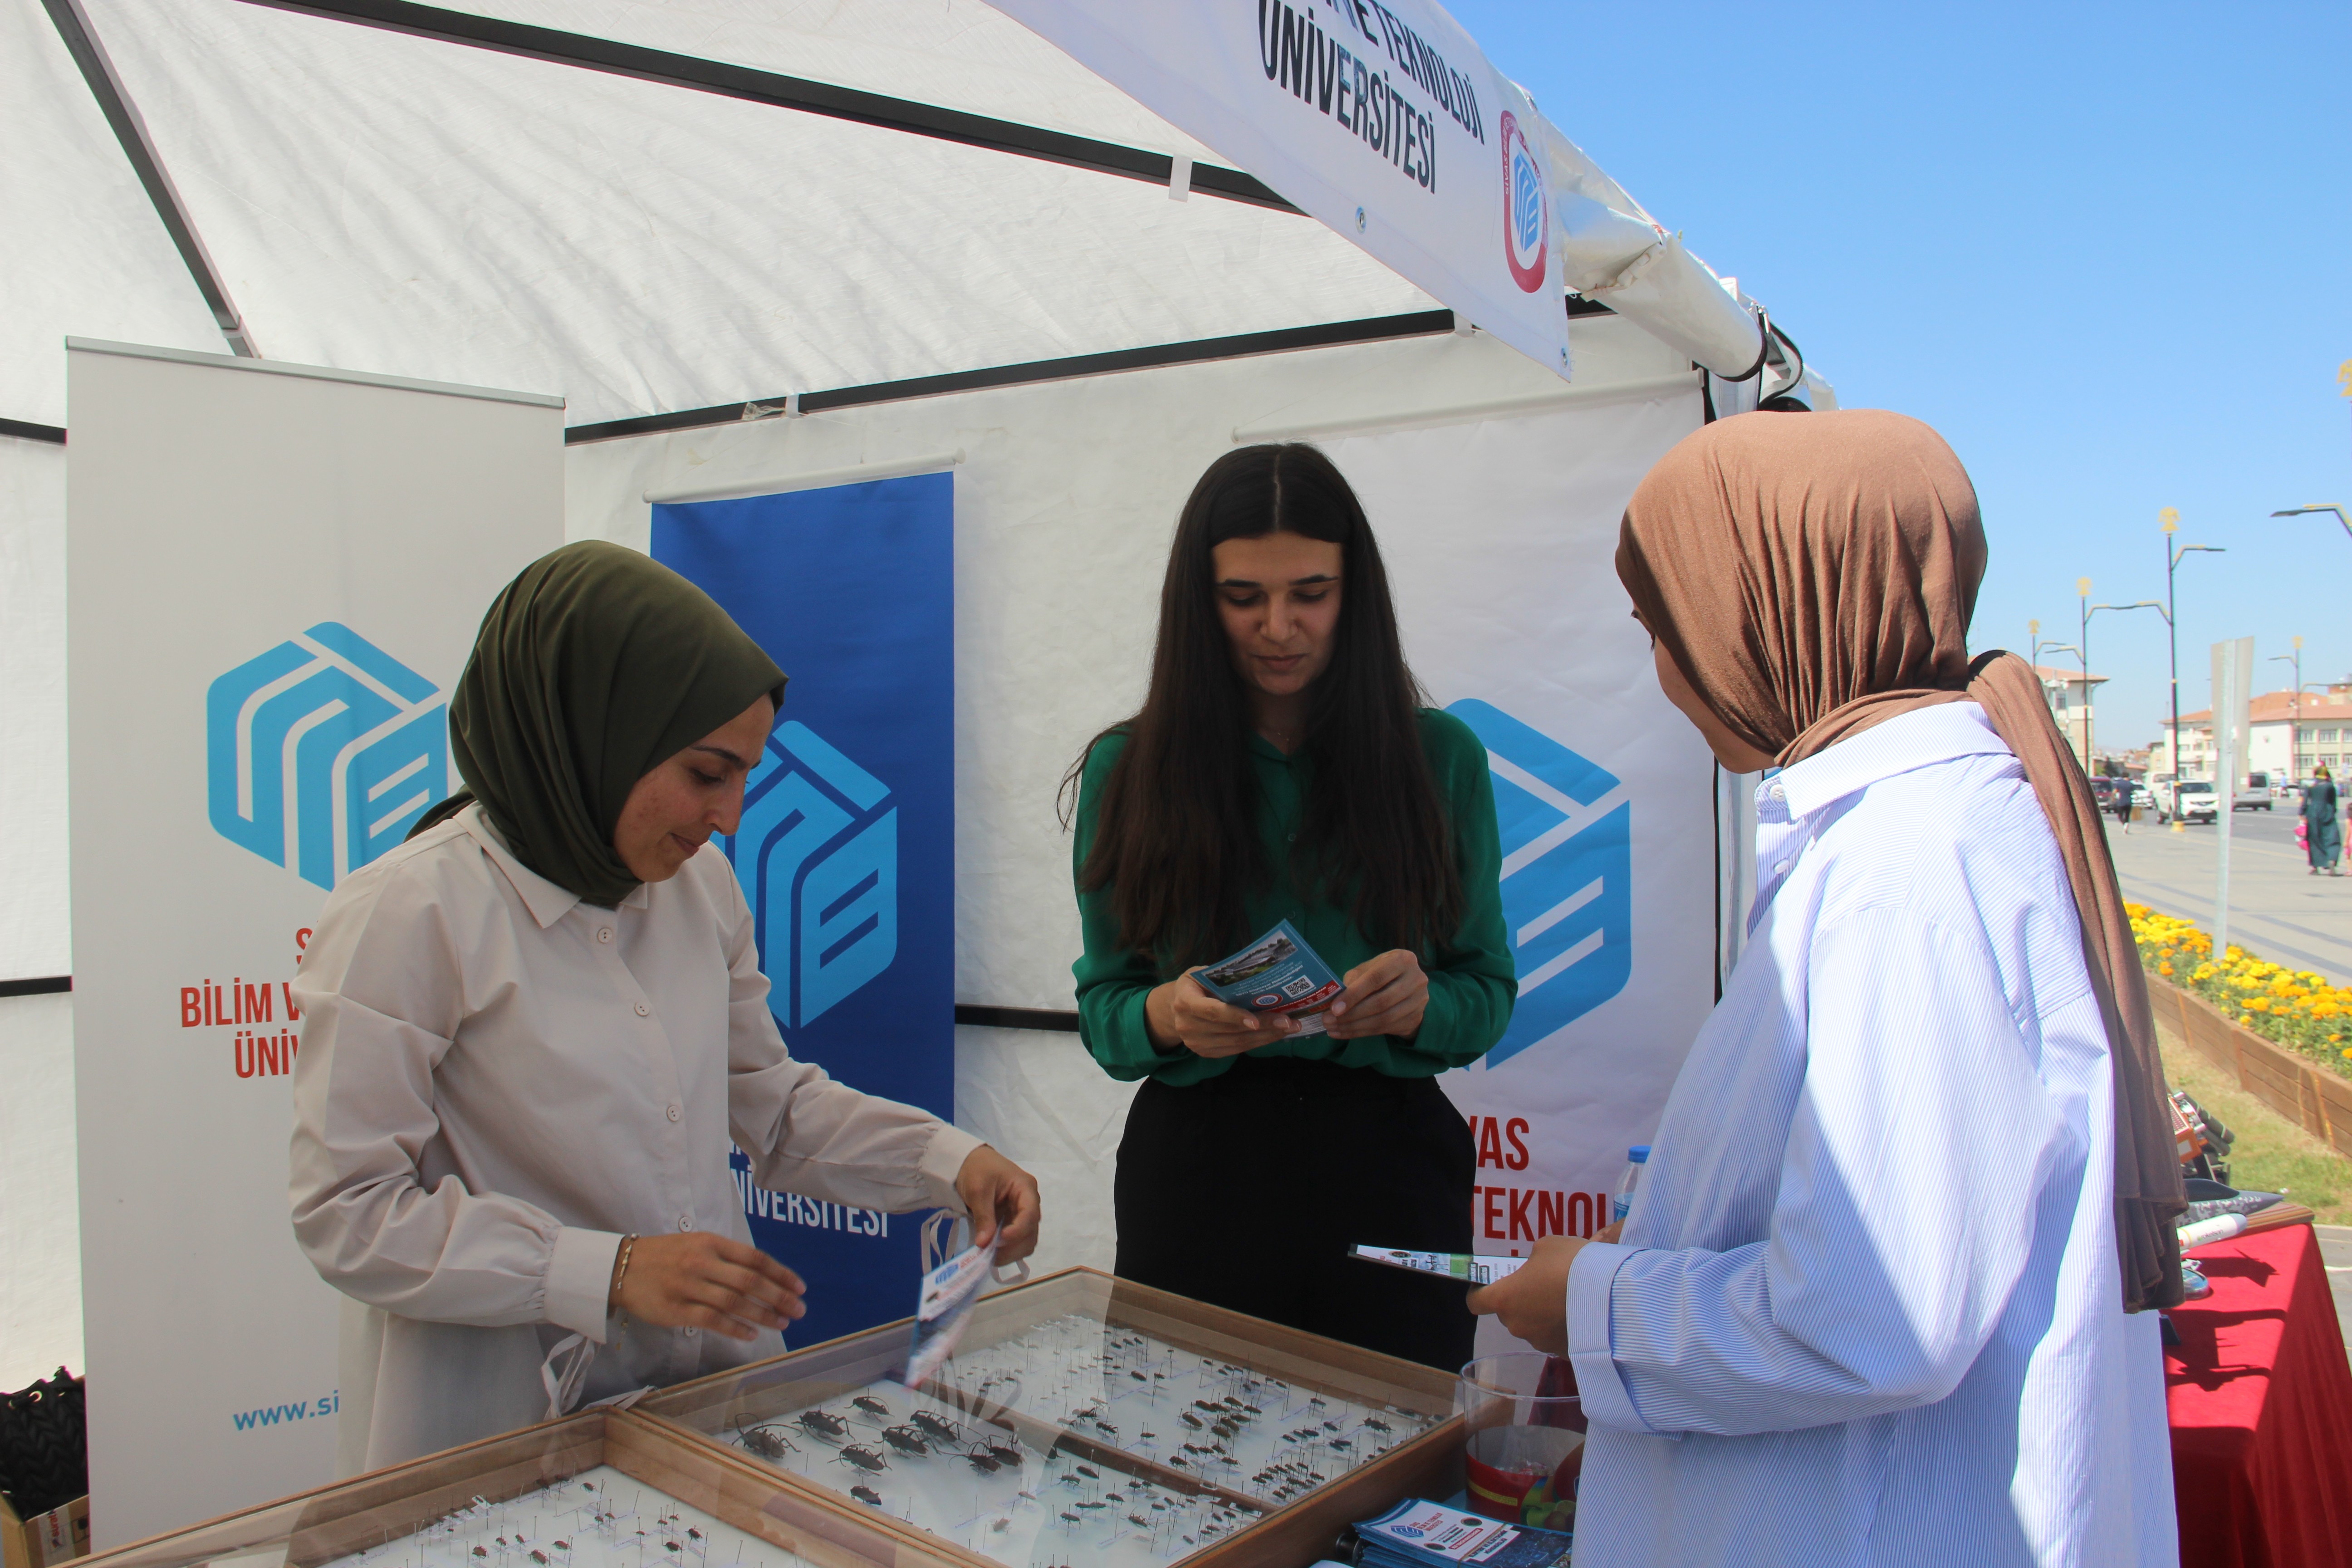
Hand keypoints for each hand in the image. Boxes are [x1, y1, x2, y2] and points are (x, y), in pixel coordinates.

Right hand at [614, 1232, 805, 1340]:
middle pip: (750, 1281)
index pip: (755, 1258)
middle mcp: (702, 1262)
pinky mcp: (675, 1309)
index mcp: (711, 1243)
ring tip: (781, 1323)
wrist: (622, 1266)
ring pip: (734, 1302)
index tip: (799, 1287)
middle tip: (799, 1310)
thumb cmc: (666, 1255)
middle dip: (779, 1296)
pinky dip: (735, 1328)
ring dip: (762, 1314)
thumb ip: (727, 1257)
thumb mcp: (696, 1244)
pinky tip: (751, 1334)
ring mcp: (688, 1286)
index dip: (781, 1273)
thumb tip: (763, 1276)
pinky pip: (712, 1320)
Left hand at [955, 1144, 1041, 1262]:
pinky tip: (992, 1253)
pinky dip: (1006, 1250)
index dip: (1018, 1231)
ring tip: (990, 1257)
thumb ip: (983, 1216)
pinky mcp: (1013, 1221)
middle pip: (1031, 1232)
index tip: (998, 1241)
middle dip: (1013, 1247)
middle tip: (991, 1256)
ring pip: (1026, 1240)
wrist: (969, 1161)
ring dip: (1011, 1252)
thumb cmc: (977, 1169)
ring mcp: (1022, 1214)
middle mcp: (1029, 1202)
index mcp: (1025, 1188)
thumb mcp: (977, 1190)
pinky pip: (1016, 1241)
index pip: (1030, 1214)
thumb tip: (984, 1244)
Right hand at [1145, 969, 1297, 1057]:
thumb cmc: (1195, 985)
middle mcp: (1188, 1026)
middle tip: (1289, 1021)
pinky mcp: (1206, 1053)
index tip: (1256, 1022)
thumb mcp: (1201, 973)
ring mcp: (1196, 1043)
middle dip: (1263, 1026)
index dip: (1235, 1016)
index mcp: (1185, 1001)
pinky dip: (1257, 1042)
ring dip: (1266, 1036)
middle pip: (1230, 1029)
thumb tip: (1257, 976)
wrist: (1173, 1008)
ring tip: (1289, 1028)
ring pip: (1237, 1042)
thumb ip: (1222, 977)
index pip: (1213, 1011)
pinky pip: (1236, 1049)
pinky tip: (1274, 1035)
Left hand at [1324, 950, 1428, 1040]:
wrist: (1408, 987)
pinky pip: (1386, 1029)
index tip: (1334, 1009)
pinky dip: (1362, 1032)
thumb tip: (1334, 1001)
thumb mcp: (1368, 970)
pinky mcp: (1416, 1018)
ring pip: (1383, 1019)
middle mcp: (1416, 979)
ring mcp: (1419, 1000)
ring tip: (1334, 1029)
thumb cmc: (1381, 974)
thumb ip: (1353, 981)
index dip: (1354, 995)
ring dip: (1355, 1027)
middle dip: (1351, 1014)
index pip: (1376, 979)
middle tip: (1329, 1021)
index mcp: (1402, 960)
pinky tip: (1346, 1032)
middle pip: (1381, 1002)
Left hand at [1464, 1232, 1587, 1355]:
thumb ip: (1533, 1260)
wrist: (1611, 1296)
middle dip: (1521, 1299)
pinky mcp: (1563, 1353)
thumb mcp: (1547, 1247)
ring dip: (1543, 1314)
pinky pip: (1556, 1337)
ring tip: (1568, 1298)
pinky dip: (1562, 1327)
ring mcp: (1540, 1342)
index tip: (1490, 1283)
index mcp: (1505, 1298)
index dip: (1480, 1292)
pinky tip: (1581, 1314)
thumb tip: (1537, 1268)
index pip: (1476, 1302)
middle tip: (1543, 1284)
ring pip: (1533, 1326)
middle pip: (1509, 1313)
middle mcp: (1517, 1325)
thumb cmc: (1570, 1265)